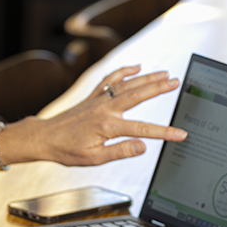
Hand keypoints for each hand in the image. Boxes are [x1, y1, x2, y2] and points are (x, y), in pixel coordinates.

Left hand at [15, 65, 187, 166]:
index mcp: (107, 126)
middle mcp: (105, 108)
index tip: (181, 134)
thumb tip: (143, 147)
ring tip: (165, 74)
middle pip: (138, 95)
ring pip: (127, 84)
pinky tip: (136, 67)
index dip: (165, 132)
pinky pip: (111, 79)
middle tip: (177, 81)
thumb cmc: (67, 150)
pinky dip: (124, 71)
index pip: (143, 130)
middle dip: (159, 88)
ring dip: (147, 77)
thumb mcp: (94, 159)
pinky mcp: (93, 96)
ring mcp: (99, 99)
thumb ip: (120, 151)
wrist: (44, 138)